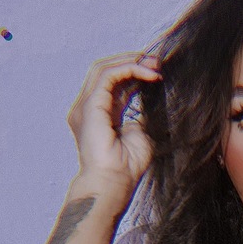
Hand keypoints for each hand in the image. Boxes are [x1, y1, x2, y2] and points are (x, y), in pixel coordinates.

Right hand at [67, 52, 161, 197]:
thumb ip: (139, 115)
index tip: (156, 70)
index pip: (113, 83)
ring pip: (104, 68)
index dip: (133, 71)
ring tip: (153, 64)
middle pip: (106, 71)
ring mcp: (86, 106)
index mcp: (100, 115)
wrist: (114, 182)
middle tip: (156, 62)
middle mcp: (89, 108)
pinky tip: (147, 73)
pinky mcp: (90, 106)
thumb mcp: (139, 134)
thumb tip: (149, 99)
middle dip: (132, 62)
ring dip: (130, 62)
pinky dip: (129, 69)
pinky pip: (108, 76)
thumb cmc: (126, 167)